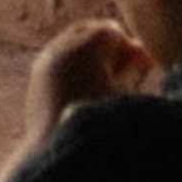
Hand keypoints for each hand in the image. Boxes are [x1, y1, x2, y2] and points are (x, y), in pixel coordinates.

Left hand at [25, 12, 149, 144]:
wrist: (58, 151)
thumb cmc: (101, 123)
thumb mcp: (125, 95)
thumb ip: (136, 69)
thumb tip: (143, 54)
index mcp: (88, 47)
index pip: (114, 32)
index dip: (130, 49)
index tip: (141, 69)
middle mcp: (63, 46)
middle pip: (91, 30)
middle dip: (108, 47)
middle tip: (124, 71)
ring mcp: (46, 58)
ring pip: (74, 42)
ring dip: (90, 54)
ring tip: (104, 82)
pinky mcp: (38, 74)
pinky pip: (60, 57)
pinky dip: (74, 64)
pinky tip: (85, 88)